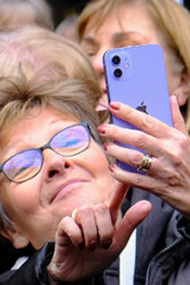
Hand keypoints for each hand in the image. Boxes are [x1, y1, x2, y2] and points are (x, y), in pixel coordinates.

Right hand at [47, 183, 150, 284]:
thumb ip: (130, 223)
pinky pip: (70, 223)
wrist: (78, 275)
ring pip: (85, 213)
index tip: (124, 171)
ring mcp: (76, 219)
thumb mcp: (118, 242)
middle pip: (99, 208)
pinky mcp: (63, 226)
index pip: (115, 196)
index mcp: (107, 216)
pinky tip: (78, 245)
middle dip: (104, 231)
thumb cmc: (98, 257)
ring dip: (91, 236)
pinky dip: (77, 237)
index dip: (120, 185)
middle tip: (101, 245)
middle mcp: (92, 213)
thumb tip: (147, 204)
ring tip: (90, 246)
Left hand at [99, 97, 189, 218]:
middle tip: (103, 128)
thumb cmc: (189, 164)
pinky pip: (134, 179)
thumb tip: (170, 98)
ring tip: (107, 147)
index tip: (114, 106)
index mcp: (175, 138)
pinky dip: (120, 174)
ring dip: (117, 151)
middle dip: (117, 132)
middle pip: (138, 139)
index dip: (129, 112)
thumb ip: (176, 119)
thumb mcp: (187, 140)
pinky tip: (113, 168)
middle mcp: (169, 152)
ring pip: (134, 158)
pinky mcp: (157, 187)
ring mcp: (163, 170)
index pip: (149, 121)